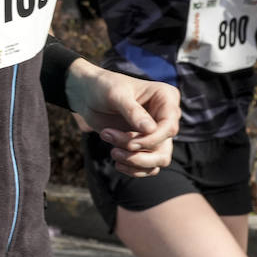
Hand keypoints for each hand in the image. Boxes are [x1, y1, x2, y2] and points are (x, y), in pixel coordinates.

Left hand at [65, 59, 178, 176]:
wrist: (87, 96)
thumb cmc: (102, 88)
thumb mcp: (115, 95)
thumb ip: (132, 111)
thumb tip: (150, 130)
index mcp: (166, 98)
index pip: (169, 127)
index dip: (151, 139)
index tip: (129, 142)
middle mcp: (166, 117)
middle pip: (165, 147)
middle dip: (137, 150)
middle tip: (111, 141)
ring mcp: (157, 132)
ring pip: (159, 160)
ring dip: (134, 160)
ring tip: (113, 152)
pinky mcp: (146, 144)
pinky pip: (150, 167)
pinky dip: (134, 168)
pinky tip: (117, 162)